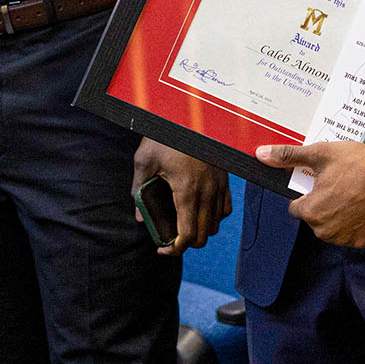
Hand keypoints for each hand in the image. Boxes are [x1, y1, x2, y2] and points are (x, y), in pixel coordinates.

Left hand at [132, 140, 231, 254]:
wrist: (189, 113)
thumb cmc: (165, 134)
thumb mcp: (144, 160)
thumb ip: (139, 190)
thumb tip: (140, 216)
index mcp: (187, 190)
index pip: (188, 235)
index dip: (175, 250)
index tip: (163, 249)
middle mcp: (207, 191)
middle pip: (204, 235)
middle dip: (186, 244)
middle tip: (170, 240)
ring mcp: (218, 184)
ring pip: (216, 224)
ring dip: (201, 231)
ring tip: (184, 226)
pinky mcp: (224, 178)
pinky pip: (225, 208)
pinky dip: (214, 217)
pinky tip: (200, 211)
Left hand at [256, 140, 364, 247]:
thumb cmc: (358, 165)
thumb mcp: (320, 154)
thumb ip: (289, 156)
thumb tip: (263, 154)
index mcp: (311, 211)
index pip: (296, 207)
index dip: (307, 194)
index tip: (320, 183)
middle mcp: (325, 230)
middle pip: (315, 218)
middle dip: (323, 204)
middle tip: (339, 185)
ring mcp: (345, 238)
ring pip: (332, 227)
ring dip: (338, 215)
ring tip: (352, 194)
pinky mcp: (363, 240)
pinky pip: (352, 233)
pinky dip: (355, 223)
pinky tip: (363, 205)